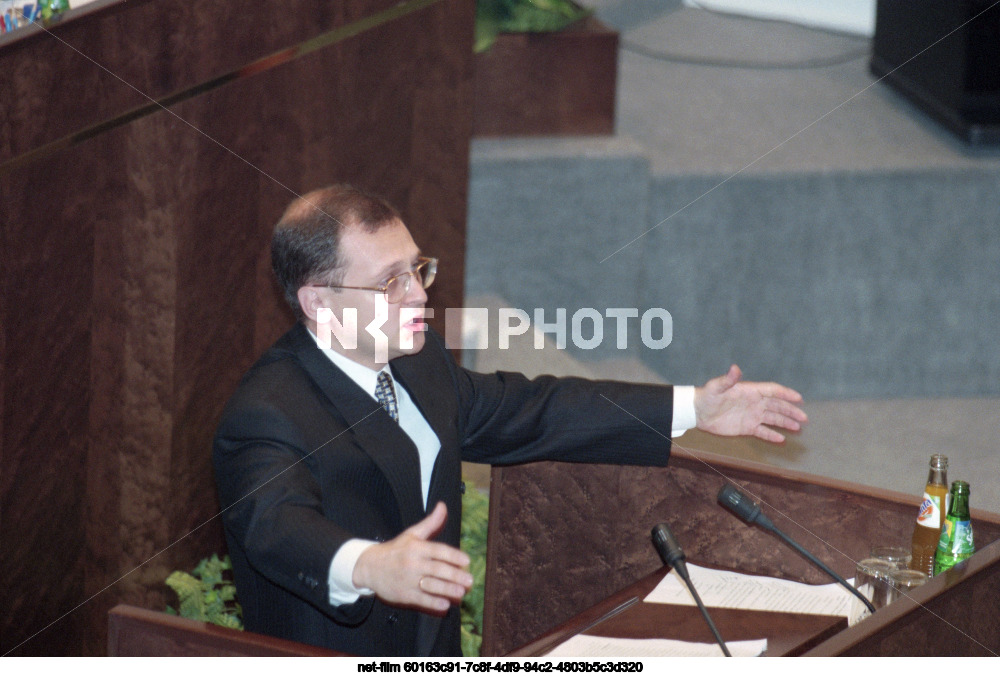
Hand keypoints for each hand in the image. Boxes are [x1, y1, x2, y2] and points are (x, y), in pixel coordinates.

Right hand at [352, 501, 472, 613]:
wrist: (370, 567)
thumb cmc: (395, 550)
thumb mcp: (411, 534)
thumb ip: (430, 522)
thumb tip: (443, 506)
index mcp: (416, 548)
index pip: (438, 551)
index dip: (453, 556)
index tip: (467, 561)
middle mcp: (413, 563)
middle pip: (437, 569)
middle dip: (455, 575)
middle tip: (470, 580)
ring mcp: (408, 580)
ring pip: (431, 585)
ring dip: (447, 590)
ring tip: (461, 592)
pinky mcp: (404, 594)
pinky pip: (421, 599)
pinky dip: (433, 603)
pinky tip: (445, 605)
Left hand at [694, 365, 806, 442]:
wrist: (698, 412)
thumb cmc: (707, 396)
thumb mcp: (716, 387)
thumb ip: (727, 379)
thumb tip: (735, 368)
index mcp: (750, 391)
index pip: (772, 390)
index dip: (786, 394)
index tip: (799, 398)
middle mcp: (754, 403)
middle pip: (777, 406)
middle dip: (791, 411)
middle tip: (804, 417)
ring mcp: (751, 415)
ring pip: (773, 419)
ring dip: (785, 423)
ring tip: (798, 428)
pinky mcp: (746, 427)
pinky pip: (762, 432)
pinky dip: (771, 435)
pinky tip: (782, 439)